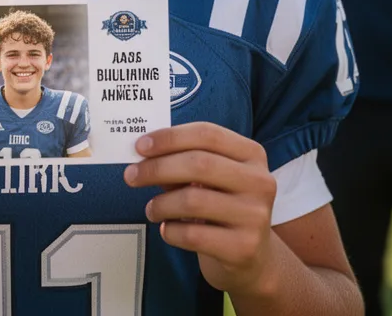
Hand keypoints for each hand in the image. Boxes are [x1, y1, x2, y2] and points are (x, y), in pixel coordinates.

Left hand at [124, 123, 277, 295]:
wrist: (251, 257)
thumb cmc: (222, 208)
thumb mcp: (210, 179)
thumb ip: (182, 161)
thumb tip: (143, 152)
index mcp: (251, 154)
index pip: (207, 134)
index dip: (170, 137)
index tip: (140, 145)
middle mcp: (259, 181)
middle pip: (199, 164)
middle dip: (157, 168)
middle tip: (132, 175)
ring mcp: (254, 215)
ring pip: (192, 200)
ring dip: (160, 204)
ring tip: (152, 209)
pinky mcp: (243, 247)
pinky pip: (192, 234)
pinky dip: (169, 231)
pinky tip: (167, 229)